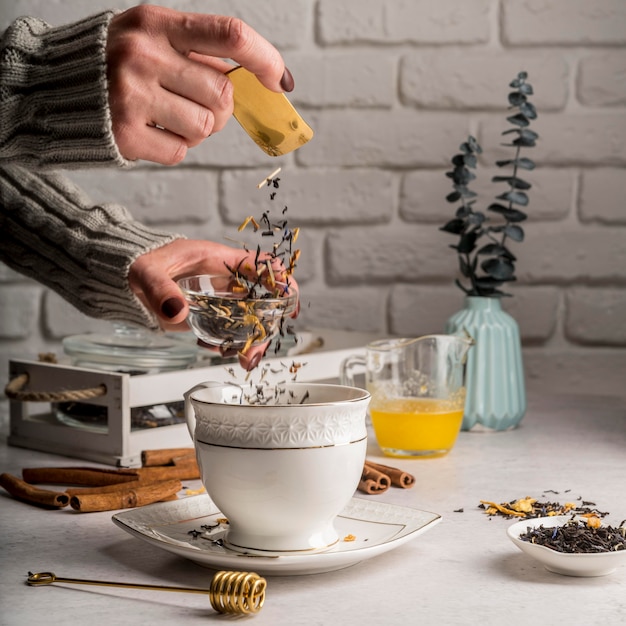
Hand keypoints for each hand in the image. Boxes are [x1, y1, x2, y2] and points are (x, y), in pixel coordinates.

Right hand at [106, 5, 293, 164]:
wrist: (51, 89)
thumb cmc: (113, 64)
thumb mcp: (149, 38)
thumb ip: (195, 53)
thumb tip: (254, 82)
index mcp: (155, 23)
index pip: (230, 34)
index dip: (265, 59)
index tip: (280, 81)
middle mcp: (143, 55)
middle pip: (223, 93)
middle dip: (220, 107)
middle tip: (195, 104)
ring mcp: (132, 96)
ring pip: (205, 128)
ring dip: (196, 130)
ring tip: (166, 117)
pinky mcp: (125, 135)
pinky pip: (180, 152)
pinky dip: (173, 148)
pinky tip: (149, 132)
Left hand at [127, 239, 298, 369]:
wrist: (126, 276)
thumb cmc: (139, 263)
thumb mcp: (146, 271)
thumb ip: (159, 288)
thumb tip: (177, 310)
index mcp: (218, 260)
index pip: (259, 264)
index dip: (279, 278)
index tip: (289, 298)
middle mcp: (225, 279)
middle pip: (261, 298)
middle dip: (267, 324)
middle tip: (257, 348)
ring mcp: (219, 298)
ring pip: (250, 317)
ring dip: (254, 339)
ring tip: (246, 360)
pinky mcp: (210, 314)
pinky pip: (231, 328)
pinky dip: (234, 343)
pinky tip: (226, 353)